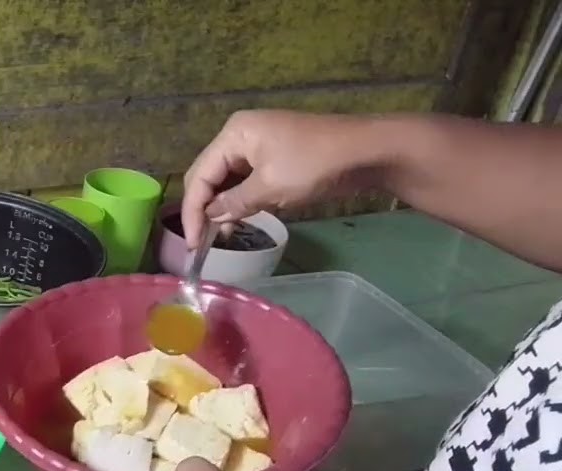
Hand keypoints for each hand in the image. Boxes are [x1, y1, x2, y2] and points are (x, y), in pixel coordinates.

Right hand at [181, 110, 378, 245]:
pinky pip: (245, 180)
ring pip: (226, 180)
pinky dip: (239, 200)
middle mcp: (240, 135)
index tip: (193, 244)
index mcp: (234, 134)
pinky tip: (239, 221)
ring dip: (221, 207)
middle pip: (209, 175)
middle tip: (201, 243)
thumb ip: (235, 203)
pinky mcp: (274, 156)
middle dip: (203, 209)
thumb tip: (211, 216)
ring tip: (221, 236)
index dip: (192, 211)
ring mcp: (258, 144)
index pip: (199, 175)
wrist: (368, 151)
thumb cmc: (315, 164)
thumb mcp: (270, 188)